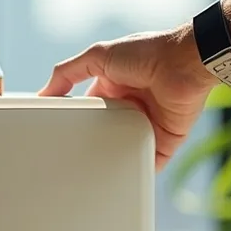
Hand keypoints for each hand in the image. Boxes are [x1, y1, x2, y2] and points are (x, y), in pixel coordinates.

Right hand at [39, 26, 218, 168]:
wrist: (187, 63)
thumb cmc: (148, 52)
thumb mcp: (99, 56)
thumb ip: (68, 71)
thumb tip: (44, 92)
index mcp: (115, 86)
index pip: (89, 107)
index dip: (75, 118)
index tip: (58, 133)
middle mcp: (132, 105)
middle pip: (106, 131)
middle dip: (92, 143)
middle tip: (72, 158)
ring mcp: (149, 124)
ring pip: (125, 147)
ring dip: (113, 157)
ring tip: (92, 174)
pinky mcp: (166, 140)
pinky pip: (149, 159)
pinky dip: (139, 168)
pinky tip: (123, 178)